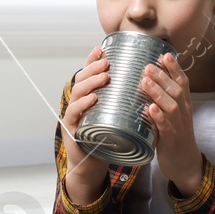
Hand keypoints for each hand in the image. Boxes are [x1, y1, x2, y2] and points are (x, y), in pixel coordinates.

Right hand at [60, 44, 110, 178]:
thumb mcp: (114, 116)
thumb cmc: (106, 139)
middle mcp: (77, 103)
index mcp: (88, 98)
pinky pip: (74, 114)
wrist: (93, 164)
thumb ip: (121, 102)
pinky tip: (93, 100)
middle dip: (93, 69)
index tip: (101, 48)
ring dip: (90, 83)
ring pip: (77, 93)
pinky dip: (83, 105)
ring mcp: (73, 116)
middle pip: (81, 80)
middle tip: (107, 63)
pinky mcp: (72, 129)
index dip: (92, 60)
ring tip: (104, 77)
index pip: (88, 74)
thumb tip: (142, 84)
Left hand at [141, 52, 201, 194]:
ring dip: (158, 93)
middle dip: (163, 76)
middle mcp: (184, 113)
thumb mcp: (173, 116)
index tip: (164, 55)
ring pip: (171, 106)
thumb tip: (147, 82)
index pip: (182, 82)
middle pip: (176, 90)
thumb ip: (164, 100)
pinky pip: (166, 126)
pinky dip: (158, 117)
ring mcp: (178, 126)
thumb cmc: (175, 137)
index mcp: (185, 105)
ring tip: (146, 81)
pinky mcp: (171, 140)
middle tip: (147, 65)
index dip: (174, 68)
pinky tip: (150, 109)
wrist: (185, 164)